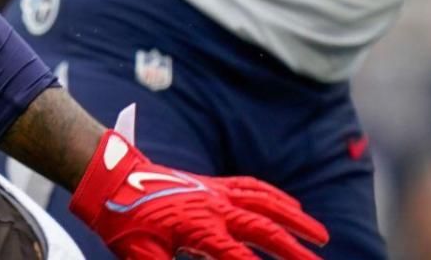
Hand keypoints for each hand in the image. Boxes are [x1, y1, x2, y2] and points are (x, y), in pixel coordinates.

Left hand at [70, 109, 327, 259]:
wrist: (109, 178)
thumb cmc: (123, 221)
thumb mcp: (141, 254)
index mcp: (197, 227)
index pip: (237, 256)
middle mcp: (213, 206)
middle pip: (263, 229)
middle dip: (293, 249)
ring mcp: (215, 191)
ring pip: (265, 203)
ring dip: (296, 220)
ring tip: (322, 237)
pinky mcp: (212, 183)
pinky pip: (252, 187)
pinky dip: (275, 196)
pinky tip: (292, 206)